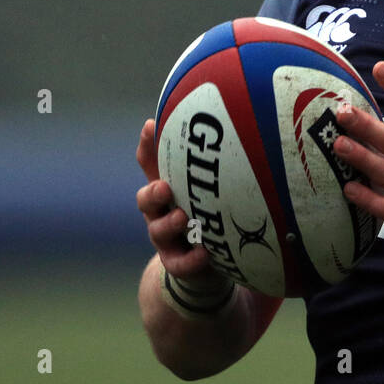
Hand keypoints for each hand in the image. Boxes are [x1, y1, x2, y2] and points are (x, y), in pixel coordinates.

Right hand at [135, 118, 220, 286]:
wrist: (209, 265)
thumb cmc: (211, 217)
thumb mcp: (211, 189)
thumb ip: (216, 164)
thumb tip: (238, 118)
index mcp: (167, 189)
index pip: (151, 165)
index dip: (148, 146)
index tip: (152, 126)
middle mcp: (161, 212)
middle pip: (146, 199)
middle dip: (152, 191)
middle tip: (165, 186)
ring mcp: (167, 239)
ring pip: (158, 231)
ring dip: (169, 223)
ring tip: (184, 217)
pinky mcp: (179, 264)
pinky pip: (180, 264)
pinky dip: (191, 258)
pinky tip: (204, 253)